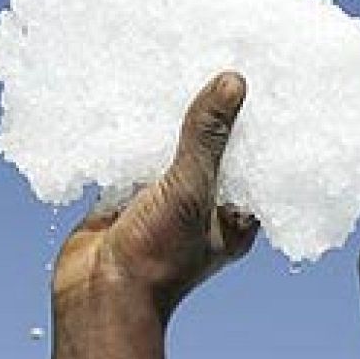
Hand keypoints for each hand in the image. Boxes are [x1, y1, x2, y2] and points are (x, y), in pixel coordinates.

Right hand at [51, 71, 258, 323]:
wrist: (94, 294)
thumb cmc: (157, 255)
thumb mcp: (191, 187)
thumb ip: (209, 136)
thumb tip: (234, 82)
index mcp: (235, 216)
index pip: (257, 163)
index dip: (260, 128)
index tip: (265, 86)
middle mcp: (203, 207)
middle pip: (214, 152)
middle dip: (215, 118)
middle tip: (223, 64)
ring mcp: (164, 202)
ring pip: (173, 152)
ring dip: (173, 122)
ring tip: (183, 69)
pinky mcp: (128, 197)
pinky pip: (137, 158)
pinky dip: (136, 134)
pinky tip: (138, 96)